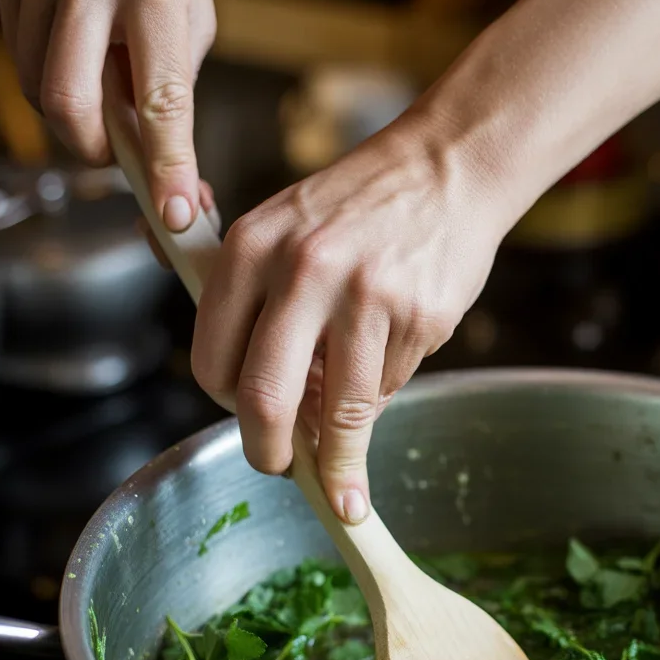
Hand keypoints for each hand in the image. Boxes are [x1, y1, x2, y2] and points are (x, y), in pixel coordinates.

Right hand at [0, 0, 215, 231]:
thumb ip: (174, 71)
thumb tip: (158, 142)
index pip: (160, 102)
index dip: (167, 168)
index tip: (175, 212)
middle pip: (68, 104)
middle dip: (93, 148)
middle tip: (118, 150)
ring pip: (35, 82)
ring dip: (72, 106)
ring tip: (103, 73)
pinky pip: (19, 47)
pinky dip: (47, 66)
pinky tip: (77, 43)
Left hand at [191, 111, 502, 523]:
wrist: (445, 168)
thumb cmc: (357, 206)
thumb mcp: (281, 227)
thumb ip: (254, 303)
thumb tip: (251, 401)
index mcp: (252, 248)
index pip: (214, 359)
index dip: (225, 405)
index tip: (242, 421)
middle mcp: (302, 270)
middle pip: (265, 399)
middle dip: (268, 455)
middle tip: (279, 471)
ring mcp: (365, 296)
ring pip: (340, 412)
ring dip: (339, 465)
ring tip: (342, 491)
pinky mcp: (418, 317)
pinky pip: (388, 387)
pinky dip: (380, 393)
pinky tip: (385, 361)